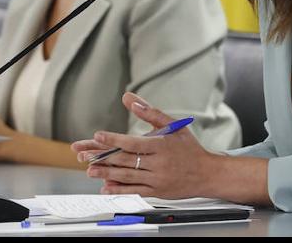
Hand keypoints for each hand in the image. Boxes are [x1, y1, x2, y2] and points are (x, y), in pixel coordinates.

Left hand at [71, 92, 219, 198]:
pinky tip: (106, 186)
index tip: (98, 136)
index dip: (114, 140)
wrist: (207, 174)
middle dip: (103, 157)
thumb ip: (150, 112)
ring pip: (128, 177)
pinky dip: (119, 189)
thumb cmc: (189, 148)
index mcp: (162, 146)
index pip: (134, 143)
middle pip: (126, 160)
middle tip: (84, 155)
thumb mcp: (174, 125)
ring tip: (90, 170)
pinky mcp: (157, 192)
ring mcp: (157, 180)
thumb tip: (129, 99)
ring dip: (107, 174)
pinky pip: (135, 191)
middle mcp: (159, 164)